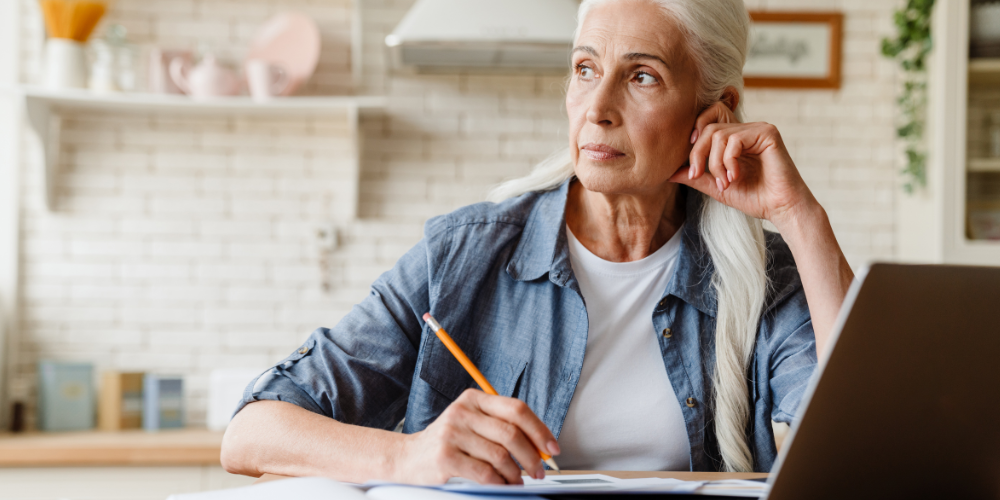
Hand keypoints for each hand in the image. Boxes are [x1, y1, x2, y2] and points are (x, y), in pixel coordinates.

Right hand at [391, 389, 559, 484]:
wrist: (408, 458)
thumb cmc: (448, 443)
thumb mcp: (473, 424)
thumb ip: (502, 427)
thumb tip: (541, 445)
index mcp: (474, 399)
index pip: (517, 409)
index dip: (540, 430)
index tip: (552, 447)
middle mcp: (462, 412)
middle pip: (511, 433)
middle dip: (532, 456)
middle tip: (539, 471)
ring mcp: (452, 433)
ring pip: (500, 455)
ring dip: (515, 473)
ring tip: (517, 480)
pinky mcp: (445, 457)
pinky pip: (485, 472)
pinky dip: (499, 482)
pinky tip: (502, 484)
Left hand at [670, 102, 817, 226]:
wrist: (781, 209)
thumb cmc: (755, 198)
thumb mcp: (717, 187)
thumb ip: (696, 177)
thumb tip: (670, 172)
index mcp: (736, 139)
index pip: (707, 125)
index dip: (694, 141)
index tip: (691, 169)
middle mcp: (747, 129)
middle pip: (709, 128)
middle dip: (698, 155)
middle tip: (698, 176)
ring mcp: (758, 128)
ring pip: (718, 134)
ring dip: (715, 163)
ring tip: (725, 183)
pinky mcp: (767, 133)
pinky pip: (734, 139)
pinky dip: (728, 161)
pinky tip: (735, 177)